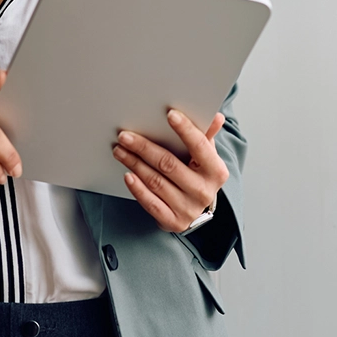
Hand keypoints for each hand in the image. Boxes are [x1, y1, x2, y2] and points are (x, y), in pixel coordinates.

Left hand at [113, 109, 228, 232]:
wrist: (193, 207)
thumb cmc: (197, 174)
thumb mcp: (205, 155)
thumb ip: (206, 135)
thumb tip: (216, 117)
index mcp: (216, 171)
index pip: (200, 146)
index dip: (186, 130)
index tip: (170, 114)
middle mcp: (204, 191)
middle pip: (169, 164)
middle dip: (144, 148)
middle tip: (125, 136)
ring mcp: (188, 209)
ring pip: (156, 182)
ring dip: (134, 164)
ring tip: (120, 150)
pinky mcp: (173, 221)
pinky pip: (151, 204)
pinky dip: (138, 189)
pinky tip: (128, 175)